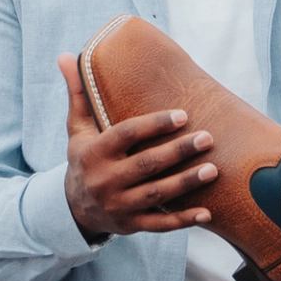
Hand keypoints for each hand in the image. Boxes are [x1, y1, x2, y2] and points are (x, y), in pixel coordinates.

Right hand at [60, 54, 218, 238]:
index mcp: (94, 152)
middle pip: (146, 165)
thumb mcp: (78, 128)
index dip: (154, 125)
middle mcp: (105, 180)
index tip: (182, 114)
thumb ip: (79, 93)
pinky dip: (182, 221)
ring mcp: (119, 205)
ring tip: (213, 169)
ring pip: (156, 194)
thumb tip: (67, 55)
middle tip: (207, 138)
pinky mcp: (131, 224)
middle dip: (178, 152)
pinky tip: (206, 213)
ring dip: (186, 183)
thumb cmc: (84, 158)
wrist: (75, 207)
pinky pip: (159, 225)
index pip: (126, 135)